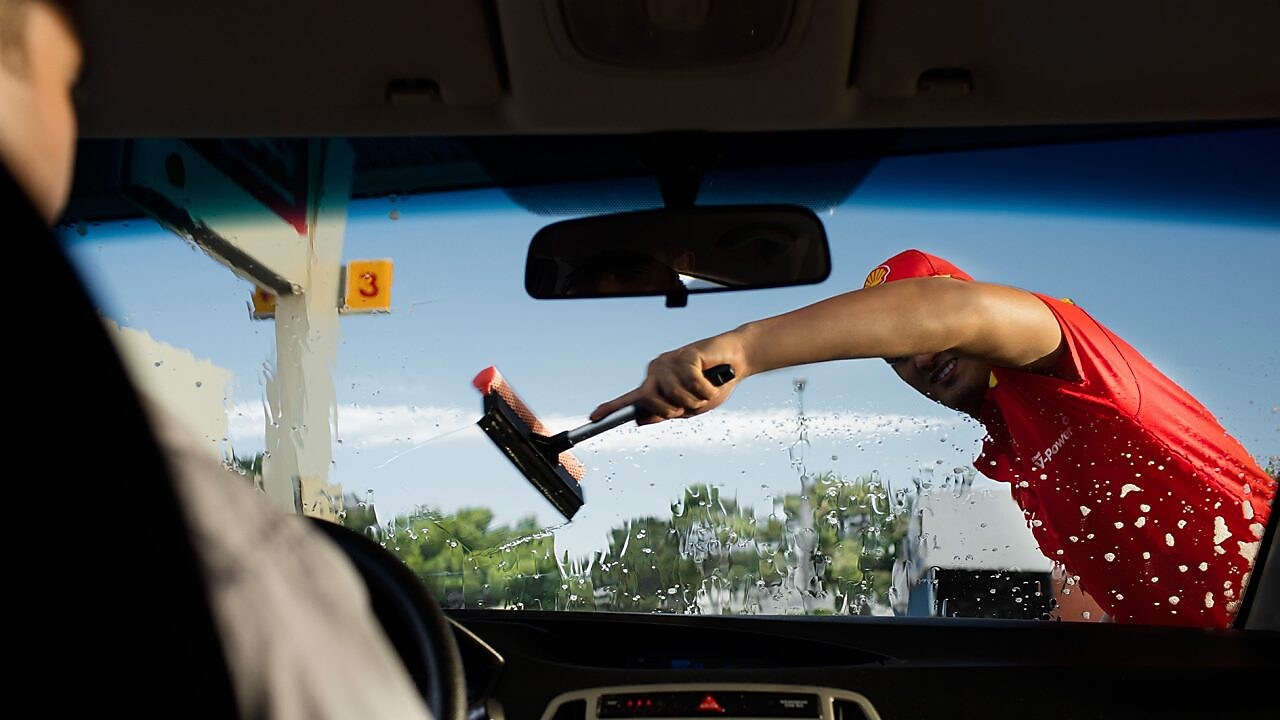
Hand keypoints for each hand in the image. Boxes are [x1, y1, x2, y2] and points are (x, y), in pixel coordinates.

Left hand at [590, 335, 743, 424]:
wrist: (737, 361)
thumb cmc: (714, 383)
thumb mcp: (691, 406)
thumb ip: (667, 412)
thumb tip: (640, 419)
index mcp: (656, 386)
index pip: (631, 400)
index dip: (611, 408)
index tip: (593, 418)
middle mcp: (657, 372)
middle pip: (653, 402)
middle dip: (677, 408)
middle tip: (695, 400)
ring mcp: (668, 362)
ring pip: (675, 396)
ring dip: (697, 398)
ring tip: (706, 385)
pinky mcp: (683, 355)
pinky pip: (692, 383)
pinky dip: (707, 387)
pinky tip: (712, 376)